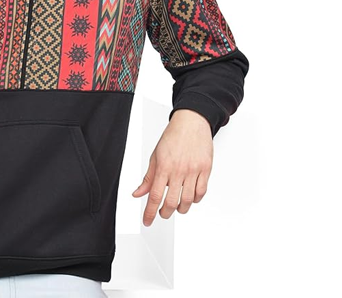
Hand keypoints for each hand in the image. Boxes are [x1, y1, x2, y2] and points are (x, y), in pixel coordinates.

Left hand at [131, 109, 212, 225]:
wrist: (191, 122)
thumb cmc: (173, 136)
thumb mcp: (155, 156)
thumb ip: (148, 177)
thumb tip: (138, 193)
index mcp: (163, 166)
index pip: (155, 195)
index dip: (150, 212)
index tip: (147, 221)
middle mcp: (178, 170)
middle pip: (171, 202)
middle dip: (165, 213)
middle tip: (162, 214)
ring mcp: (193, 171)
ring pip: (188, 200)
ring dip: (181, 208)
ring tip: (176, 207)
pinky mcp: (205, 170)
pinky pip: (201, 192)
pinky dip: (195, 200)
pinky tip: (190, 198)